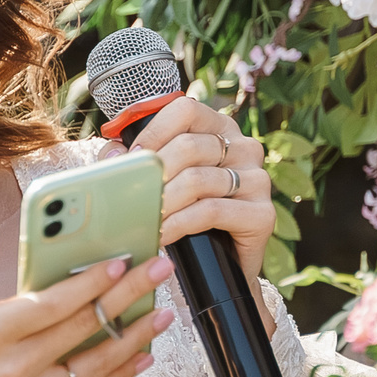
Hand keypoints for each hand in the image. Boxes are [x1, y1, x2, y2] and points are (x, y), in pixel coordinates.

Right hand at [0, 234, 174, 376]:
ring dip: (136, 336)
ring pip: (97, 365)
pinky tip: (143, 353)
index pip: (51, 305)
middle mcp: (13, 371)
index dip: (90, 283)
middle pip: (83, 328)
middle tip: (159, 270)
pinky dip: (121, 375)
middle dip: (127, 295)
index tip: (121, 261)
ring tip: (164, 313)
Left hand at [113, 96, 273, 296]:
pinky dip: (179, 223)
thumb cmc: (187, 214)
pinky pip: (211, 211)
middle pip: (189, 146)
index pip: (185, 110)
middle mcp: (244, 148)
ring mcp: (257, 179)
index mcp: (220, 128)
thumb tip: (114, 151)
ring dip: (163, 202)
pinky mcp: (262, 213)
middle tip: (132, 195)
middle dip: (154, 173)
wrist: (220, 265)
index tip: (132, 157)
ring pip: (197, 180)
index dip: (153, 131)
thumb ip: (138, 161)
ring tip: (142, 217)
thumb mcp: (163, 181)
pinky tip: (162, 234)